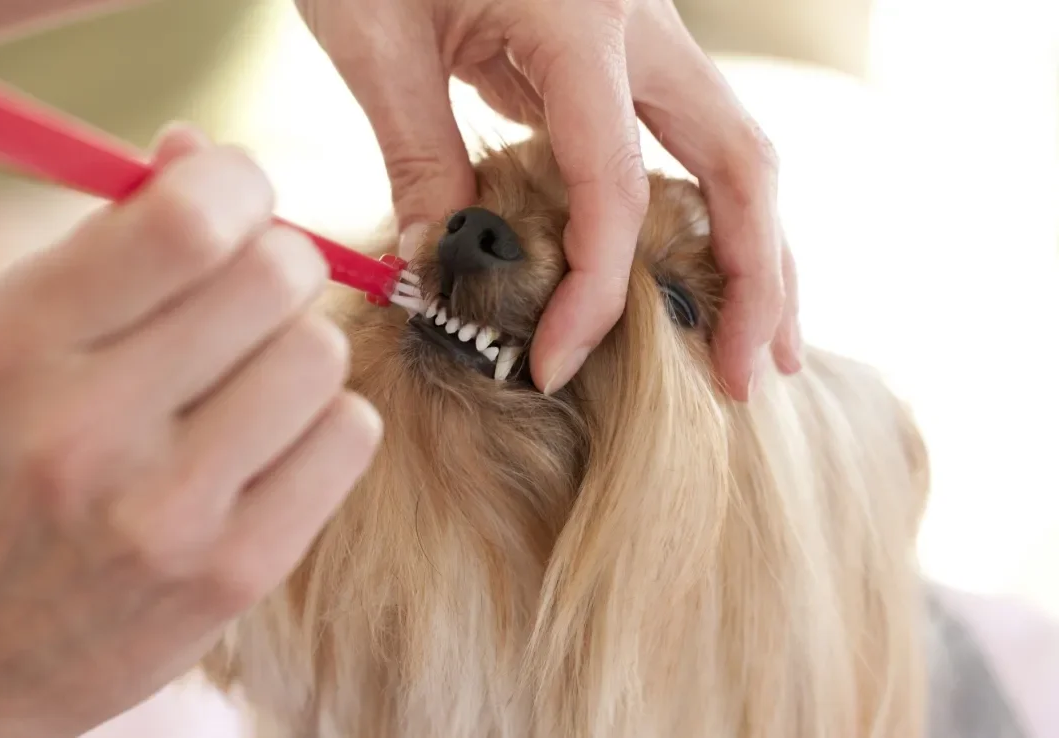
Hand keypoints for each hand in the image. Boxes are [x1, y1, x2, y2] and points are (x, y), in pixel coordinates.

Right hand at [0, 127, 380, 737]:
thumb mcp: (13, 337)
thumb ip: (112, 237)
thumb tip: (204, 148)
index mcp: (21, 343)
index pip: (188, 219)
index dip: (239, 186)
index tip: (236, 203)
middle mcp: (88, 428)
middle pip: (275, 277)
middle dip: (280, 263)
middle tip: (254, 292)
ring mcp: (167, 512)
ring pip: (323, 355)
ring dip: (301, 351)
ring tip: (251, 382)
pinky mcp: (234, 572)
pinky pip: (349, 438)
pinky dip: (326, 423)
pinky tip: (272, 444)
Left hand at [297, 0, 801, 398]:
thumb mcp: (373, 32)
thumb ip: (414, 147)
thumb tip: (439, 263)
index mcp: (580, 17)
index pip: (615, 184)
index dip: (594, 291)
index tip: (550, 364)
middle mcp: (641, 24)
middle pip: (741, 162)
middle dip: (756, 278)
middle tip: (749, 377)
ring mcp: (645, 35)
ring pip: (735, 151)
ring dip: (756, 251)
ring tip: (760, 345)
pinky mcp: (624, 52)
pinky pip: (686, 143)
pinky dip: (702, 216)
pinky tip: (696, 276)